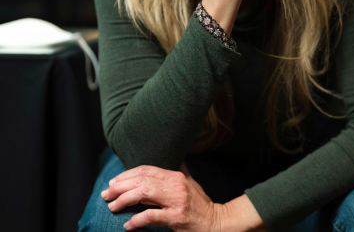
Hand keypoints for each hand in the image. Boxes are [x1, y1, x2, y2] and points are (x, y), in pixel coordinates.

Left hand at [101, 164, 221, 230]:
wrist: (216, 223)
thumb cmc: (200, 204)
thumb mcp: (190, 183)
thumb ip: (179, 171)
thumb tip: (174, 158)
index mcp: (176, 176)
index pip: (146, 169)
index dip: (127, 174)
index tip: (113, 182)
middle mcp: (175, 185)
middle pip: (142, 179)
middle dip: (120, 186)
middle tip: (106, 194)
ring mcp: (176, 201)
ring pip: (144, 193)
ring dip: (124, 199)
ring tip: (112, 207)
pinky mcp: (176, 218)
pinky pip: (151, 216)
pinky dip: (136, 221)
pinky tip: (127, 225)